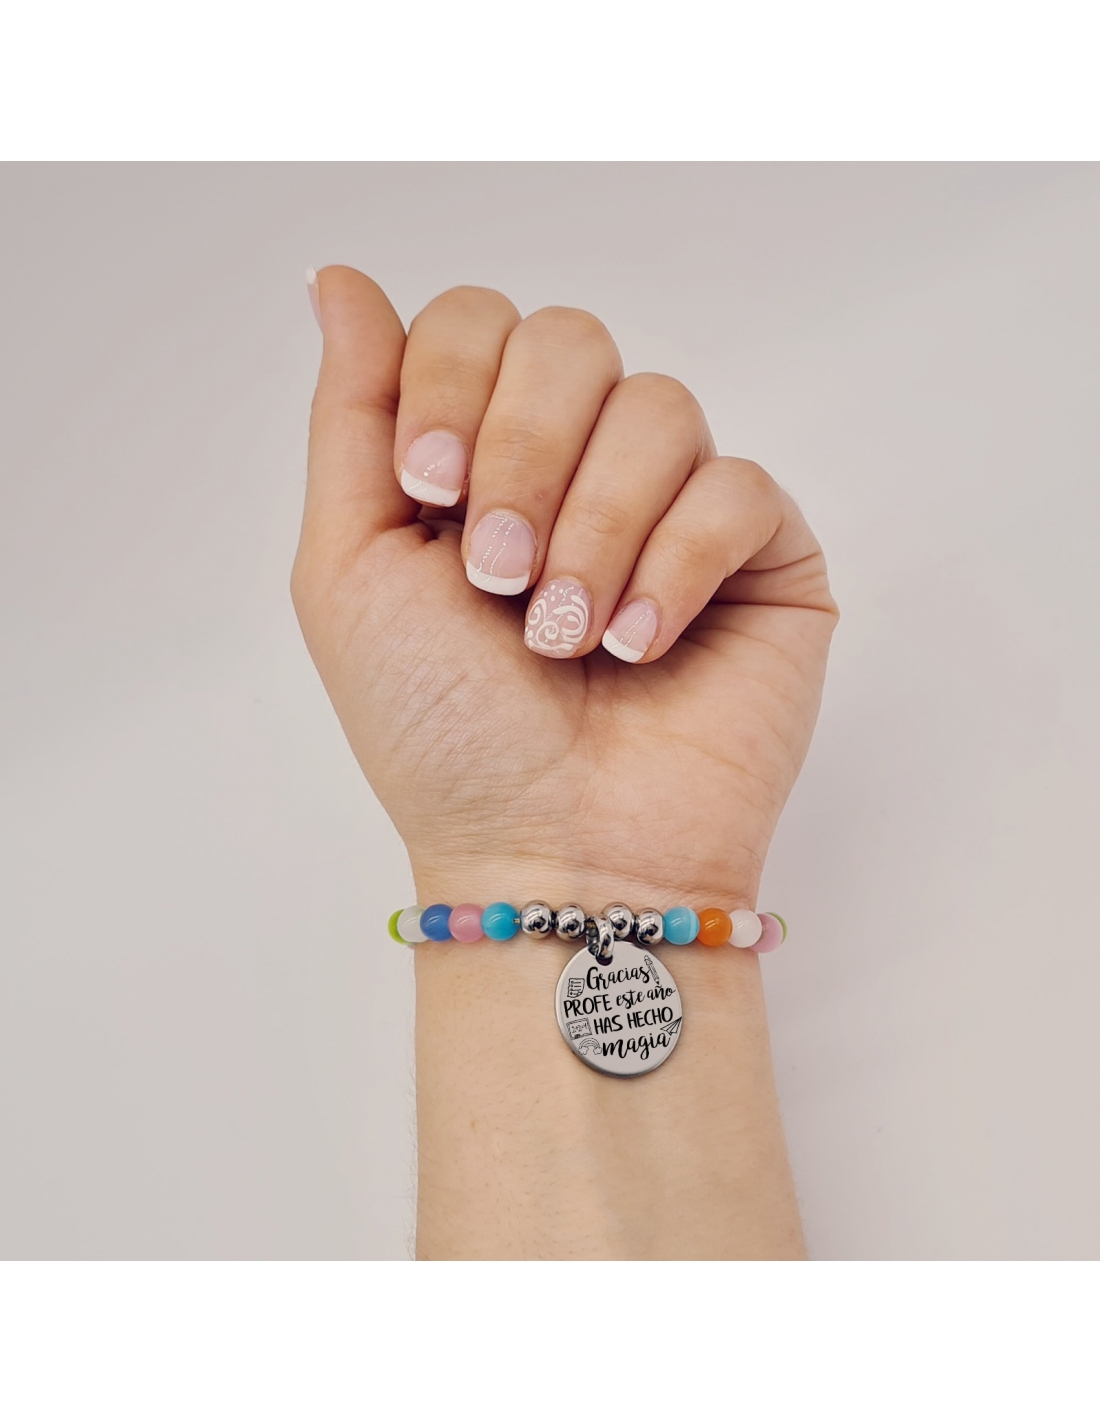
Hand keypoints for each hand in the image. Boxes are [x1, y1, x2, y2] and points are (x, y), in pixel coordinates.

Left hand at [293, 268, 836, 911]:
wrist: (551, 855)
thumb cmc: (442, 735)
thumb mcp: (352, 570)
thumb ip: (353, 416)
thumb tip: (341, 277)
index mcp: (483, 459)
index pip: (479, 323)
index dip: (450, 382)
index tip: (427, 488)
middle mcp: (581, 467)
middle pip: (570, 340)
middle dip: (523, 456)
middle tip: (498, 577)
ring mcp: (676, 508)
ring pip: (658, 407)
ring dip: (594, 528)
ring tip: (567, 636)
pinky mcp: (763, 558)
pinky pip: (737, 488)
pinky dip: (676, 567)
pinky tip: (641, 646)